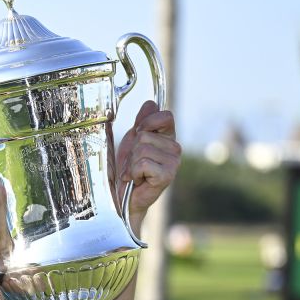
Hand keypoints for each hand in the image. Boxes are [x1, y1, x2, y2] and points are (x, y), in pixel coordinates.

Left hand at [116, 100, 180, 226]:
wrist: (124, 197)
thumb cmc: (128, 169)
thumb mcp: (132, 141)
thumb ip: (142, 122)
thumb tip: (151, 103)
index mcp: (168, 137)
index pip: (165, 115)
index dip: (147, 122)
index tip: (138, 135)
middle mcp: (175, 148)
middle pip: (145, 135)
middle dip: (132, 149)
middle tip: (133, 163)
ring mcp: (174, 162)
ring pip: (142, 149)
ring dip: (131, 163)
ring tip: (135, 173)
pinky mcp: (168, 175)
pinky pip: (143, 163)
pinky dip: (134, 172)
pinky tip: (138, 180)